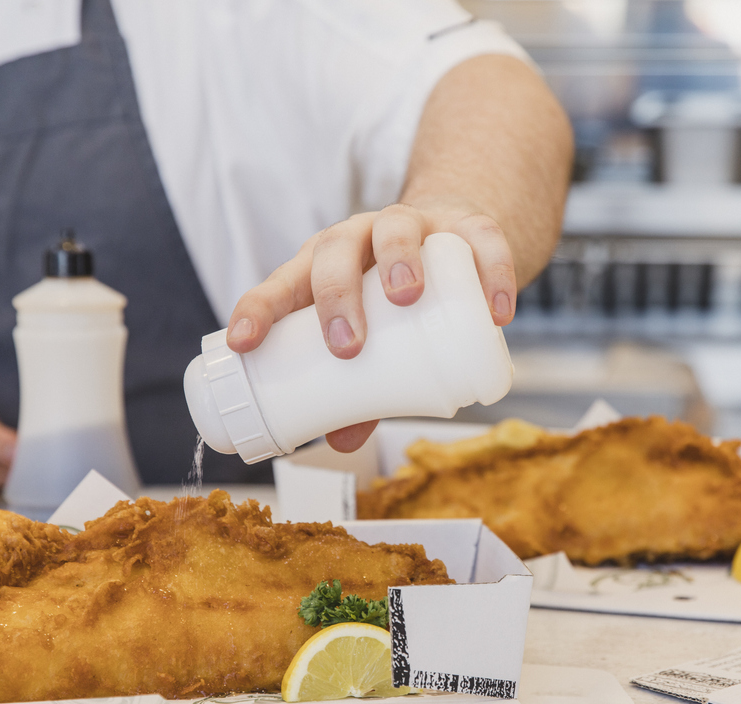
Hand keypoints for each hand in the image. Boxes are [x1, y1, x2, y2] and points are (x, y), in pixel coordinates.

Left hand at [225, 202, 516, 452]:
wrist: (453, 245)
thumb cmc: (393, 300)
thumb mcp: (372, 339)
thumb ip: (357, 390)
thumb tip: (341, 442)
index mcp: (321, 266)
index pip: (281, 282)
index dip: (258, 309)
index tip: (244, 343)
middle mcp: (360, 237)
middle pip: (335, 250)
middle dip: (336, 295)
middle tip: (348, 346)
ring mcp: (414, 224)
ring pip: (397, 227)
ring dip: (399, 258)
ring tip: (407, 296)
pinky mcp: (466, 226)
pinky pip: (481, 239)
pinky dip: (490, 271)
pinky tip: (496, 311)